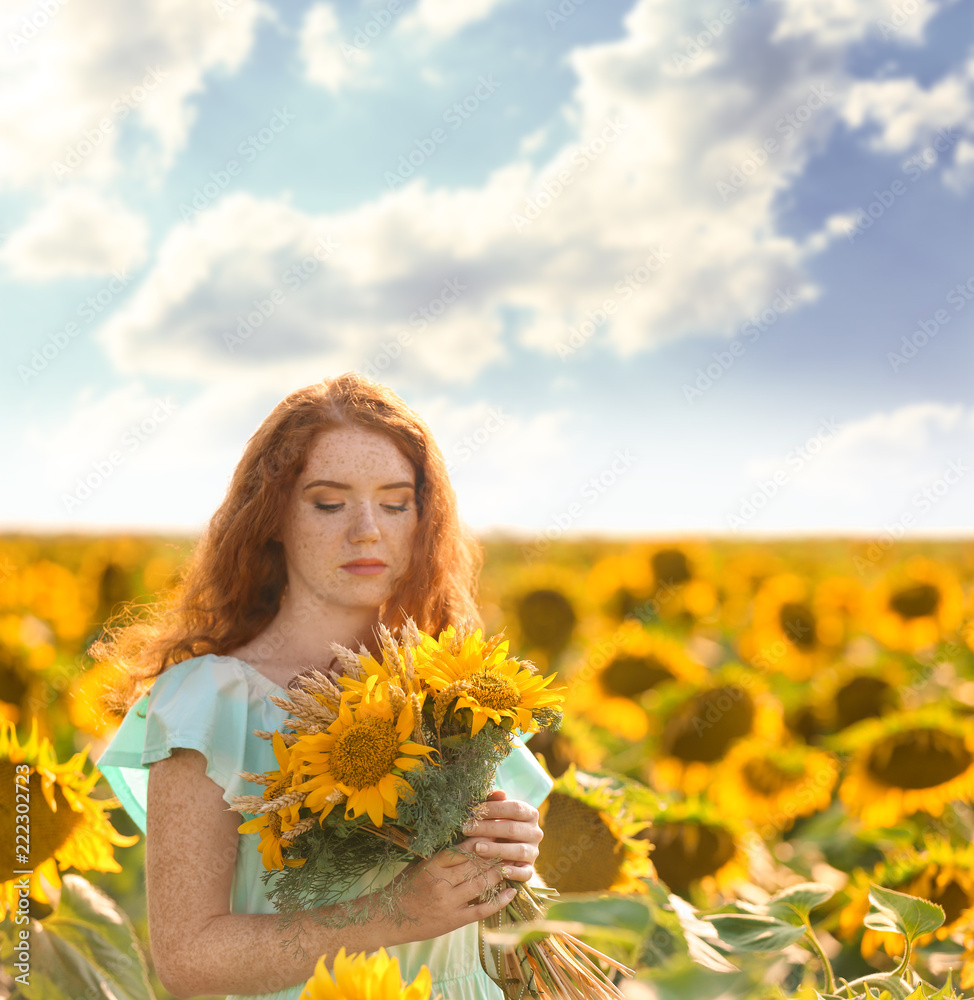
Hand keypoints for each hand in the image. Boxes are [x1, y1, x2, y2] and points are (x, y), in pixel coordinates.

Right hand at [390, 836, 517, 943]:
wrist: (390, 917)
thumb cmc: (406, 884)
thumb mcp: (420, 862)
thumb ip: (441, 851)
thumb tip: (467, 832)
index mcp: (432, 864)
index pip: (463, 848)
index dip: (482, 839)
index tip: (497, 831)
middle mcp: (441, 883)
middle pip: (475, 865)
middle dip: (496, 854)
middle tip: (512, 845)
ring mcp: (448, 903)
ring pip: (481, 884)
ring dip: (500, 874)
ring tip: (515, 864)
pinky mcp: (454, 921)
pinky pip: (481, 910)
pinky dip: (498, 901)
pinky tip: (511, 891)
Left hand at [452, 789, 542, 883]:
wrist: (509, 851)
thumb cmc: (500, 826)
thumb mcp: (498, 813)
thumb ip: (496, 802)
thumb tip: (498, 792)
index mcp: (530, 814)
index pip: (514, 808)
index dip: (493, 809)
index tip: (473, 811)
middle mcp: (535, 832)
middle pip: (512, 829)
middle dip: (487, 828)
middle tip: (467, 829)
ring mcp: (534, 851)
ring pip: (519, 851)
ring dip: (497, 849)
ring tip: (477, 848)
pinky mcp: (530, 868)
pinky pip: (526, 872)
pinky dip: (514, 872)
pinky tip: (501, 870)